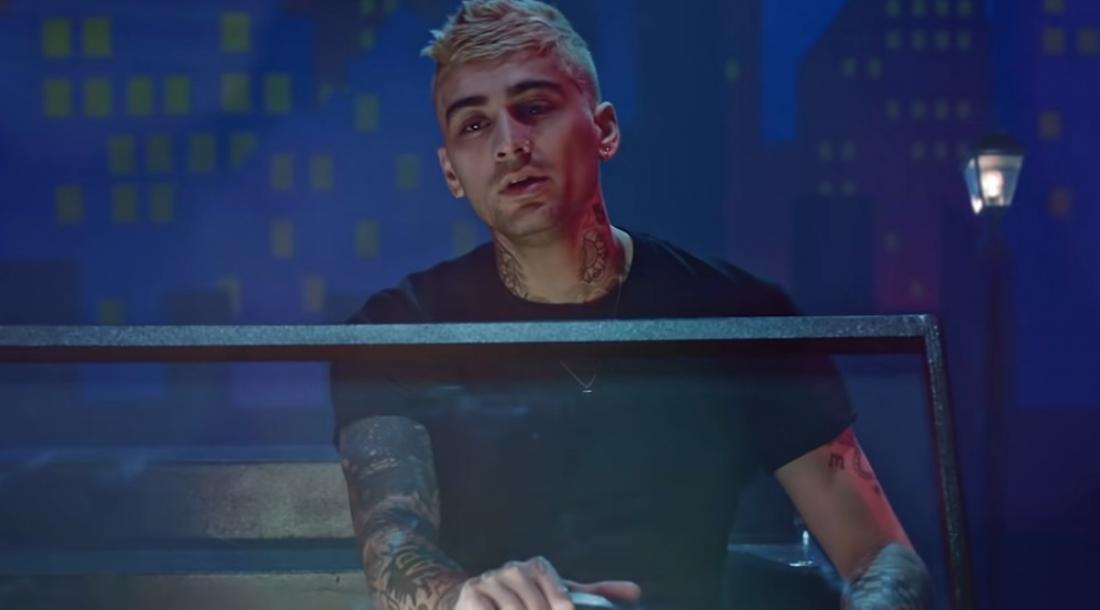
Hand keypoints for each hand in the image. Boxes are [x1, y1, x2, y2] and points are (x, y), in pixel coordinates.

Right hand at [449, 556, 641, 609]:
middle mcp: (515, 569)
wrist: (475, 600)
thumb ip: (594, 595)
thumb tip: (636, 592)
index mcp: (537, 567)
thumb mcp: (557, 596)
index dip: (563, 605)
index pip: (560, 593)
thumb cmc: (525, 601)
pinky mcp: (472, 595)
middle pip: (537, 608)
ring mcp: (491, 581)